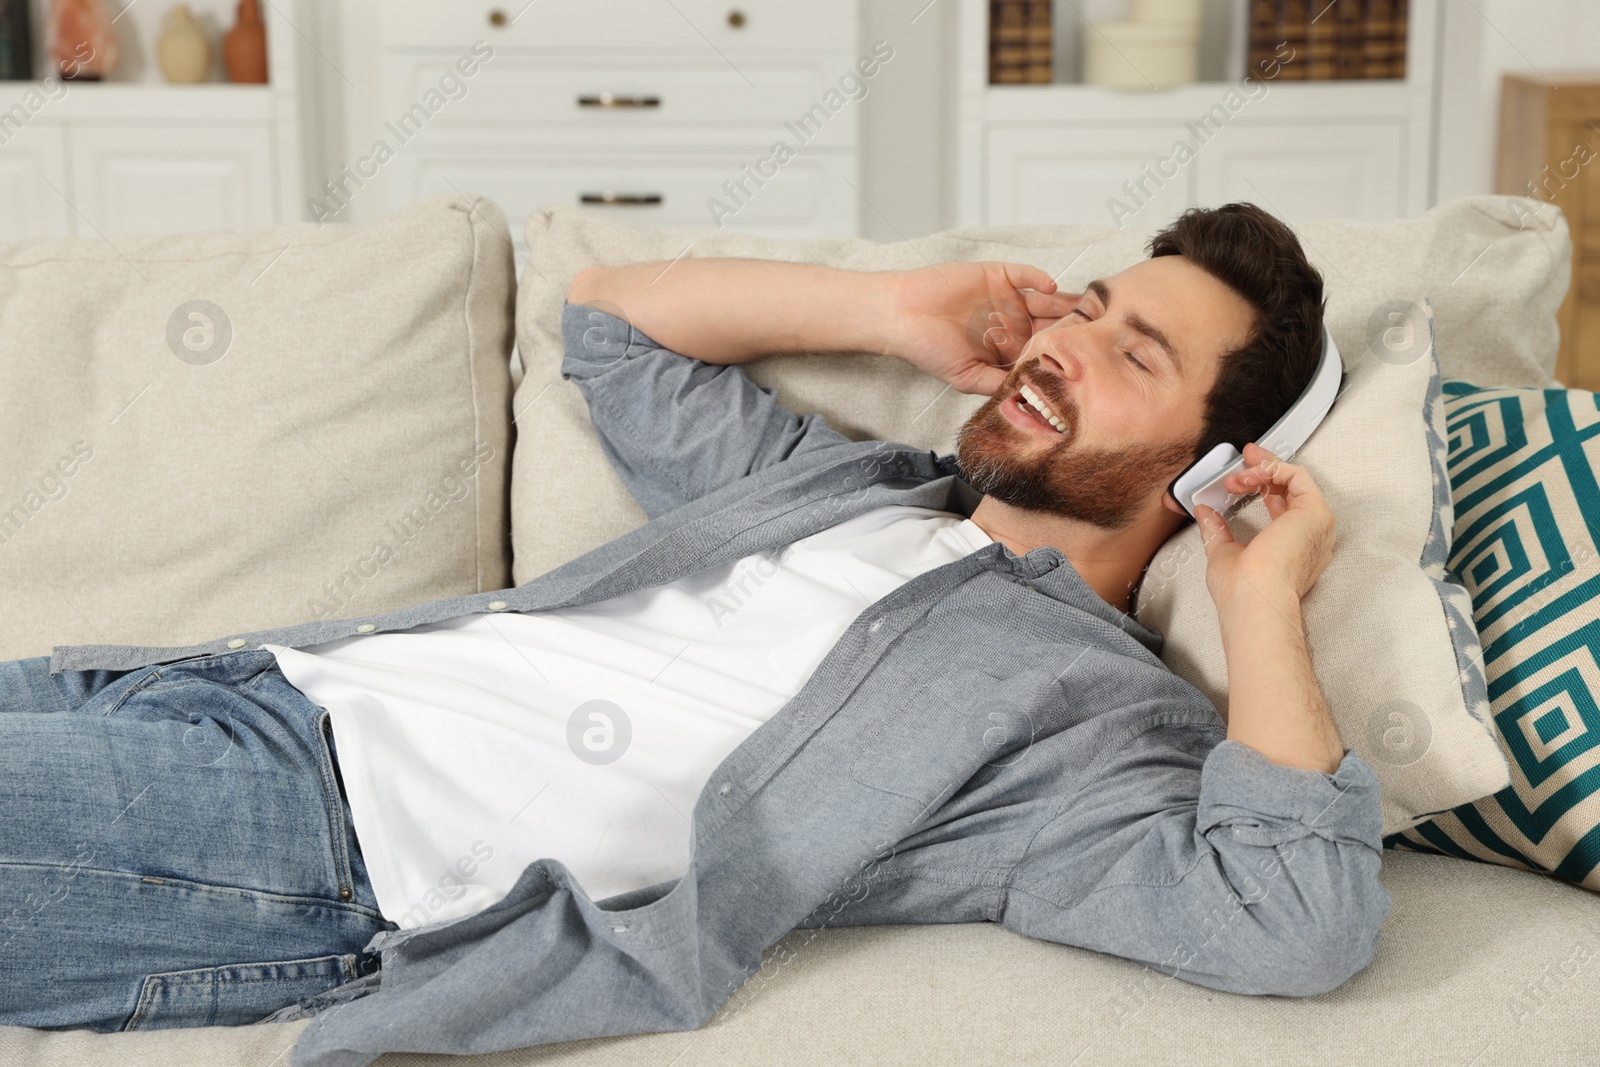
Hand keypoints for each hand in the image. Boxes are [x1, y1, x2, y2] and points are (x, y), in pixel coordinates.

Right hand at [883, 261, 1080, 395]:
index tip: (1086, 359)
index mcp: (1008, 350)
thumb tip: (1032, 396)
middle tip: (1097, 330)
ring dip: (1065, 304)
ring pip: (1046, 301)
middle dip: (1073, 327)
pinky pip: (1026, 275)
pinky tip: (1050, 288)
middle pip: (1052, 324)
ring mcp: (1006, 298)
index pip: (1044, 351)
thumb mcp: (967, 377)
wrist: (902, 315)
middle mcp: (1012, 324)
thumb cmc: (928, 349)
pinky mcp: (997, 275)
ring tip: (1085, 310)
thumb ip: (999, 383)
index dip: (1063, 354)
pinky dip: (1039, 279)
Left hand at [1195, 443, 1335, 609]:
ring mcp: (1316, 525)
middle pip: (1293, 490)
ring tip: (1239, 473)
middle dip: (1267, 469)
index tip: (1243, 477)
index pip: (1284, 508)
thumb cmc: (1242, 592)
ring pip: (1297, 480)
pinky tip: (1252, 474)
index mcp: (1292, 549)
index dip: (1265, 486)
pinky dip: (1273, 468)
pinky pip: (1299, 477)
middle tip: (1246, 456)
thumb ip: (1217, 531)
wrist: (1254, 599)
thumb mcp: (1222, 554)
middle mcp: (1310, 537)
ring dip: (1264, 469)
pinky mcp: (1315, 513)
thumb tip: (1205, 513)